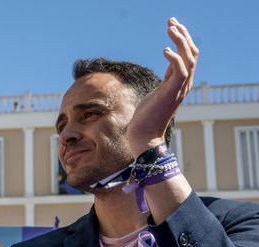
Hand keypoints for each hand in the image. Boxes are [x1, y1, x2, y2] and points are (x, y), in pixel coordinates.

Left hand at [127, 18, 198, 153]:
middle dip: (183, 35)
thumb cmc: (146, 116)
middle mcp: (184, 84)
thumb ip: (166, 79)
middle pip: (192, 53)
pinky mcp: (171, 93)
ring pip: (189, 59)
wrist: (144, 135)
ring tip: (170, 28)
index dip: (182, 39)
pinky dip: (174, 58)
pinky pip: (180, 71)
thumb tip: (168, 66)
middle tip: (171, 21)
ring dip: (180, 41)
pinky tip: (165, 50)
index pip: (188, 55)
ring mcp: (179, 89)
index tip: (172, 25)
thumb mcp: (157, 91)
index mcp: (180, 82)